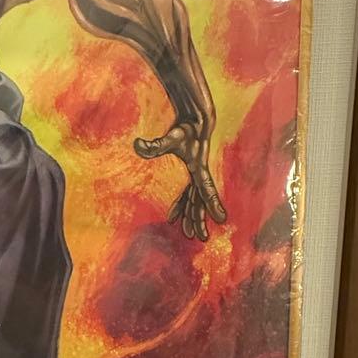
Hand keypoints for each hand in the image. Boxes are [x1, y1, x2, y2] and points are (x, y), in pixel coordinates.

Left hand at [134, 122, 226, 240]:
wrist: (196, 120)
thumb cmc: (185, 128)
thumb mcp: (171, 137)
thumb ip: (155, 144)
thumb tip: (137, 145)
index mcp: (200, 169)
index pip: (206, 190)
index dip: (213, 205)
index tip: (221, 219)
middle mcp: (201, 175)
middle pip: (200, 201)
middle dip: (200, 218)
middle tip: (201, 237)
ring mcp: (198, 175)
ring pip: (195, 200)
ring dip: (191, 215)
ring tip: (189, 233)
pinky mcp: (193, 173)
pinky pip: (188, 194)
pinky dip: (182, 205)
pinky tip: (174, 216)